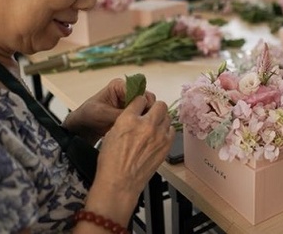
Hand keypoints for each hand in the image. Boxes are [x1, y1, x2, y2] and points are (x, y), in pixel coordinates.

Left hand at [63, 78, 155, 145]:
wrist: (84, 127)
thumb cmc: (88, 115)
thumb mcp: (102, 113)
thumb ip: (119, 113)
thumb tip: (136, 116)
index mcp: (119, 85)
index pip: (139, 89)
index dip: (142, 100)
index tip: (142, 112)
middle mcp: (128, 91)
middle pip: (146, 97)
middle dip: (147, 109)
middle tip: (143, 121)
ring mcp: (131, 102)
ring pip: (147, 107)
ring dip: (146, 116)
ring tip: (141, 126)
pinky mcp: (133, 113)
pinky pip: (144, 115)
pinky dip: (143, 121)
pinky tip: (140, 129)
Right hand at [85, 95, 174, 225]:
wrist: (120, 183)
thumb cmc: (111, 162)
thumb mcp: (111, 134)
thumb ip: (125, 121)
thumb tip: (133, 116)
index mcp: (129, 119)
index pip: (140, 99)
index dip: (139, 102)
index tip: (139, 106)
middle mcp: (146, 124)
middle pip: (159, 104)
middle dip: (154, 107)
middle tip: (150, 114)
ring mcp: (159, 135)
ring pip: (167, 116)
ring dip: (161, 119)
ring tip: (154, 126)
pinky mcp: (166, 145)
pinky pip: (171, 130)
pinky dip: (166, 130)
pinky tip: (159, 136)